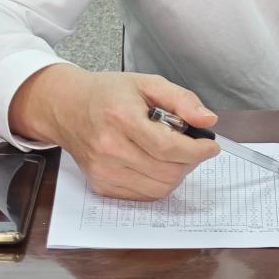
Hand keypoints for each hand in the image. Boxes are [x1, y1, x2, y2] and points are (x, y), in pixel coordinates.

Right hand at [8, 64, 219, 199]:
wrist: (67, 107)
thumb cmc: (108, 93)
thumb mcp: (147, 83)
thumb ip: (181, 99)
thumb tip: (208, 120)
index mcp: (122, 118)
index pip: (168, 146)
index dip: (197, 150)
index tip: (210, 146)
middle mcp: (110, 149)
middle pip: (167, 170)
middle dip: (190, 161)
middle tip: (193, 147)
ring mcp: (103, 171)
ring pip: (158, 188)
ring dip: (177, 173)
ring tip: (175, 154)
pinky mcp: (101, 185)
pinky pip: (143, 195)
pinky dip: (159, 183)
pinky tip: (157, 163)